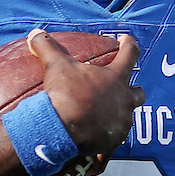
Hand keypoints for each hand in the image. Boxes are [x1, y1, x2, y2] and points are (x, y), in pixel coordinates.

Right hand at [27, 30, 145, 156]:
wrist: (63, 128)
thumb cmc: (65, 93)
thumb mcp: (56, 66)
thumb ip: (48, 47)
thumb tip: (35, 33)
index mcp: (116, 77)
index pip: (129, 54)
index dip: (129, 45)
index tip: (125, 40)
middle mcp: (125, 99)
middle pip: (139, 93)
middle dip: (132, 90)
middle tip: (122, 90)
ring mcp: (122, 122)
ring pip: (127, 118)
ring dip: (119, 116)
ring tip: (104, 118)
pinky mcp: (114, 141)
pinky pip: (114, 141)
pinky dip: (106, 140)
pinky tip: (97, 142)